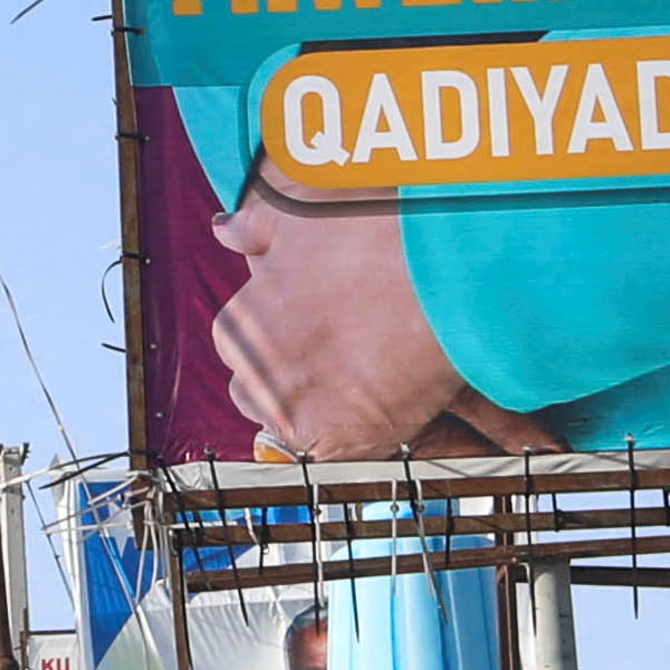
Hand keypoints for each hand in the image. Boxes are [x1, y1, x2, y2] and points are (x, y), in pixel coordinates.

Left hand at [212, 180, 557, 458]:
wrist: (442, 279)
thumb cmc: (373, 240)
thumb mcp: (301, 217)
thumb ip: (257, 227)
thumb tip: (227, 229)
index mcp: (239, 326)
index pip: (242, 346)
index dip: (282, 338)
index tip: (318, 329)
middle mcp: (255, 376)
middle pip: (258, 390)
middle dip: (290, 375)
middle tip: (343, 352)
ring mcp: (293, 416)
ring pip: (290, 424)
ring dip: (315, 408)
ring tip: (363, 377)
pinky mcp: (338, 446)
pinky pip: (329, 452)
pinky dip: (351, 434)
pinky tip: (377, 404)